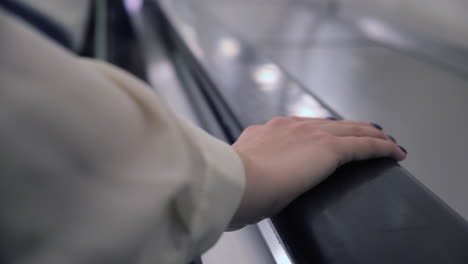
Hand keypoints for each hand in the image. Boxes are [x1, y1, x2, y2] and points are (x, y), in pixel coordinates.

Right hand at [231, 117, 405, 225]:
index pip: (303, 128)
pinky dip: (381, 148)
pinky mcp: (329, 148)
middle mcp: (292, 126)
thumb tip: (253, 176)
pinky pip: (363, 145)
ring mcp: (311, 134)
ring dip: (370, 134)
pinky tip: (394, 151)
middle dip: (349, 128)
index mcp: (270, 131)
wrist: (236, 181)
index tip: (328, 136)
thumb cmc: (234, 183)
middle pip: (331, 124)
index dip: (321, 131)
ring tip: (384, 140)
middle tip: (365, 133)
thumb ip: (251, 167)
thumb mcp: (242, 169)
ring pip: (351, 130)